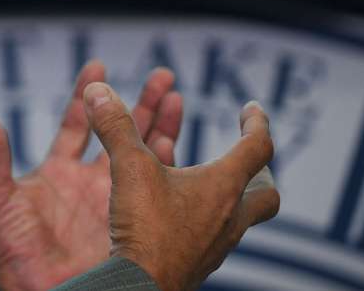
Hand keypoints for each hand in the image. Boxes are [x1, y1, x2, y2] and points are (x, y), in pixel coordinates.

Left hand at [0, 61, 182, 290]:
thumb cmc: (7, 250)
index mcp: (56, 171)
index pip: (75, 122)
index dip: (86, 93)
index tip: (98, 64)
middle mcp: (87, 183)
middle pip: (119, 132)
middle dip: (140, 102)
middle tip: (162, 75)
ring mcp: (111, 203)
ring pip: (142, 156)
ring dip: (160, 128)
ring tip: (176, 98)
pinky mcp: (129, 225)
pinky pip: (153, 191)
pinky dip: (164, 167)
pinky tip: (175, 145)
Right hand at [85, 82, 279, 290]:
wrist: (143, 288)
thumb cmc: (146, 230)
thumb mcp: (129, 168)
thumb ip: (116, 128)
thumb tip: (98, 92)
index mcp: (223, 187)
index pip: (257, 148)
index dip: (257, 123)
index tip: (252, 109)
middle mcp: (229, 218)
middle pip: (265, 194)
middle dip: (259, 174)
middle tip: (246, 159)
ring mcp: (218, 245)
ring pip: (239, 219)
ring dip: (228, 197)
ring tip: (205, 186)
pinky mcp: (200, 264)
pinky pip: (214, 238)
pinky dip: (204, 222)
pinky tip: (180, 220)